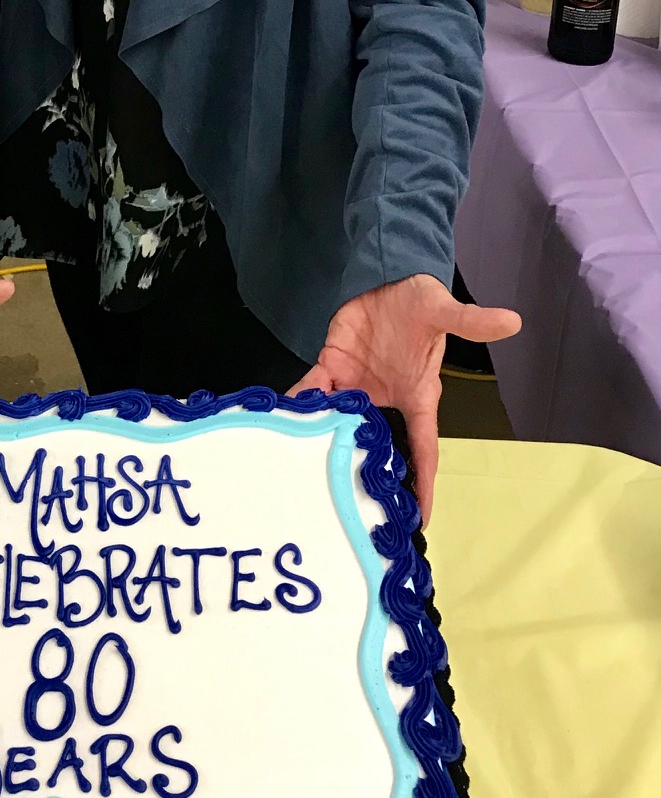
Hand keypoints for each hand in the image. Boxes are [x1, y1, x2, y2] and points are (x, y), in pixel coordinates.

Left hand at [288, 274, 519, 524]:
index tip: (420, 520)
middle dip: (366, 475)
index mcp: (418, 396)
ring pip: (339, 422)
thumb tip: (512, 321)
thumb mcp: (442, 312)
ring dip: (324, 440)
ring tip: (306, 470)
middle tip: (352, 509)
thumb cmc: (420, 302)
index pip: (425, 448)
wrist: (386, 277)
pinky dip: (301, 402)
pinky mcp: (332, 367)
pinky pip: (314, 390)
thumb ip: (470, 321)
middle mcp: (386, 399)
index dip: (425, 483)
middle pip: (377, 446)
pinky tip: (284, 418)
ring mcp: (356, 385)